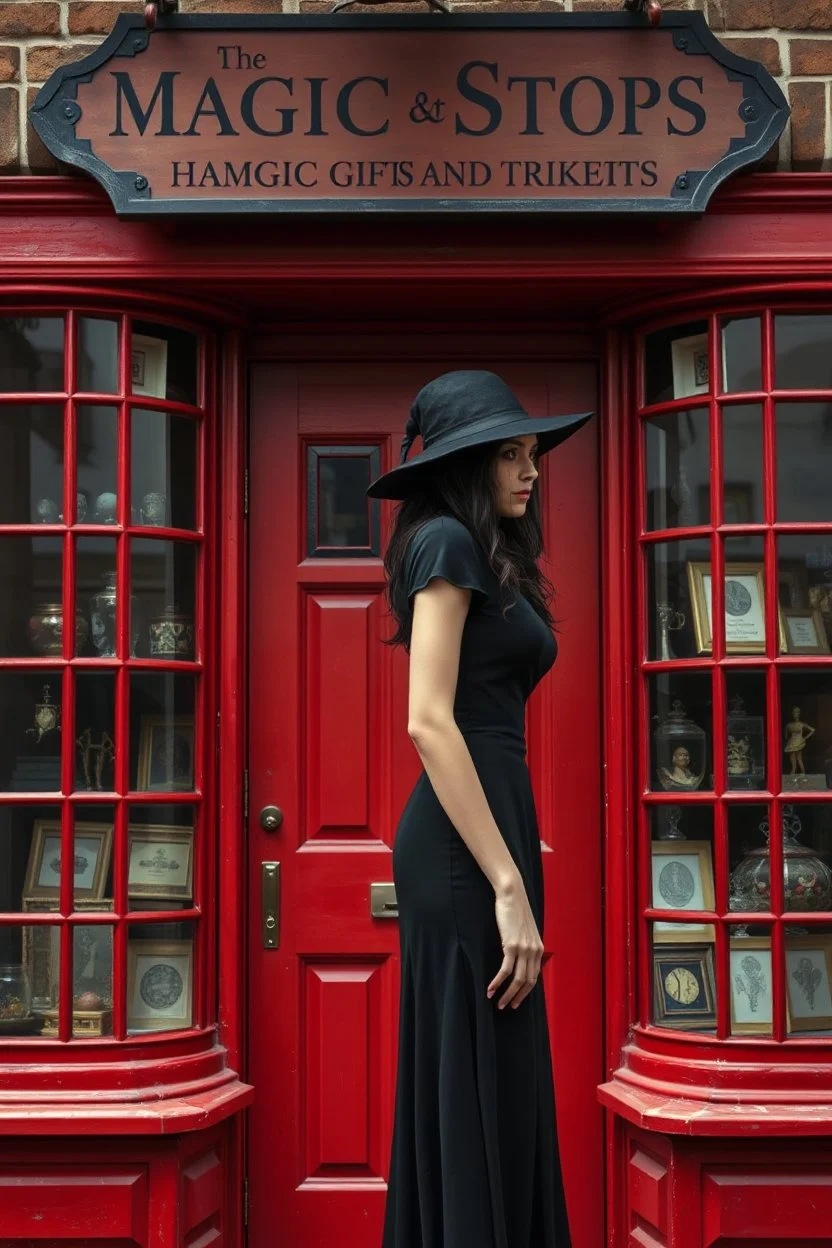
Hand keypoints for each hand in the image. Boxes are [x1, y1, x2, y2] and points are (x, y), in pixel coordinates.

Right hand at [487, 879, 543, 1009]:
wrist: (512, 894)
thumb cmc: (515, 910)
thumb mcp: (525, 929)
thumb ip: (525, 943)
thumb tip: (519, 954)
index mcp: (539, 948)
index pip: (534, 976)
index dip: (526, 991)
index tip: (517, 1000)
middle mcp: (534, 951)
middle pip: (527, 982)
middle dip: (517, 997)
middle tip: (507, 1006)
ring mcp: (524, 949)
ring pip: (517, 980)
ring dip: (507, 994)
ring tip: (498, 1003)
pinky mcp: (512, 945)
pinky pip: (505, 970)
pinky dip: (498, 982)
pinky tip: (490, 989)